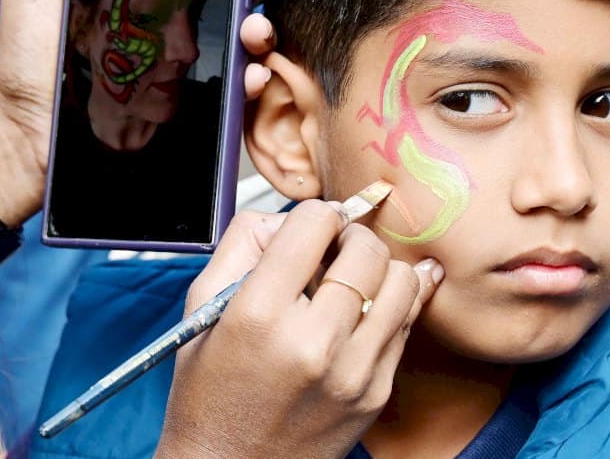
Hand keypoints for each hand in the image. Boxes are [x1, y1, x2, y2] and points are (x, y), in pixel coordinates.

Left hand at [0, 0, 294, 224]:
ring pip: (242, 30)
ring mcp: (182, 56)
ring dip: (262, 21)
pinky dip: (251, 77)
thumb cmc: (24, 48)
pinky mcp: (184, 99)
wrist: (22, 129)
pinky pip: (230, 86)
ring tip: (253, 23)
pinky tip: (249, 71)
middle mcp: (171, 11)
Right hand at [155, 201, 442, 458]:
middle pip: (366, 247)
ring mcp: (352, 372)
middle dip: (350, 237)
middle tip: (333, 252)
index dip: (313, 217)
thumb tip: (293, 218)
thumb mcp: (202, 306)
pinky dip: (390, 305)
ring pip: (402, 280)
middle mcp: (311, 343)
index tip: (309, 231)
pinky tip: (369, 305)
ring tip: (353, 281)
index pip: (315, 222)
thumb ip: (244, 244)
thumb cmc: (211, 389)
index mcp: (259, 314)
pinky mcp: (376, 393)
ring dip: (379, 269)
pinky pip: (407, 324)